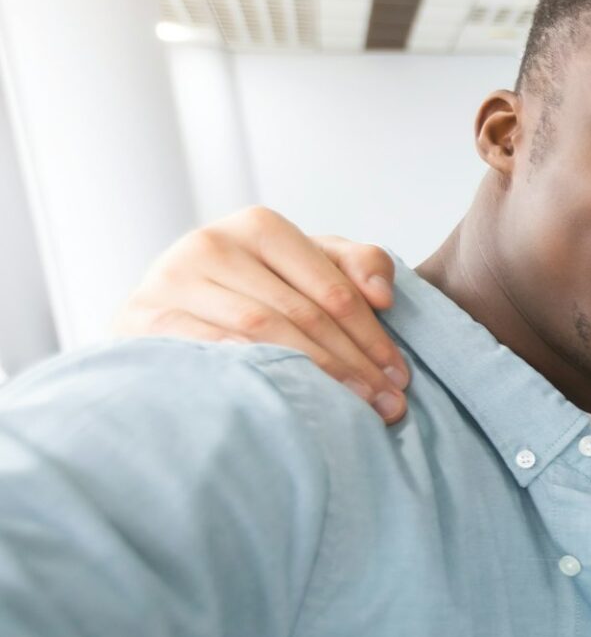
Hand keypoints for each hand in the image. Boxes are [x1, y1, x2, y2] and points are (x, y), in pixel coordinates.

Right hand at [116, 206, 410, 422]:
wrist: (169, 306)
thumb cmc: (257, 286)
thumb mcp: (311, 264)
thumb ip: (358, 263)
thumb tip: (382, 294)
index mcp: (260, 226)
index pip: (332, 289)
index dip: (372, 336)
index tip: (400, 375)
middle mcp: (212, 243)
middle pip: (300, 314)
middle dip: (352, 363)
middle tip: (388, 403)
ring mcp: (173, 279)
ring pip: (261, 332)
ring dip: (315, 376)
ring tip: (356, 409)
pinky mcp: (144, 317)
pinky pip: (208, 348)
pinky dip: (251, 370)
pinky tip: (285, 396)